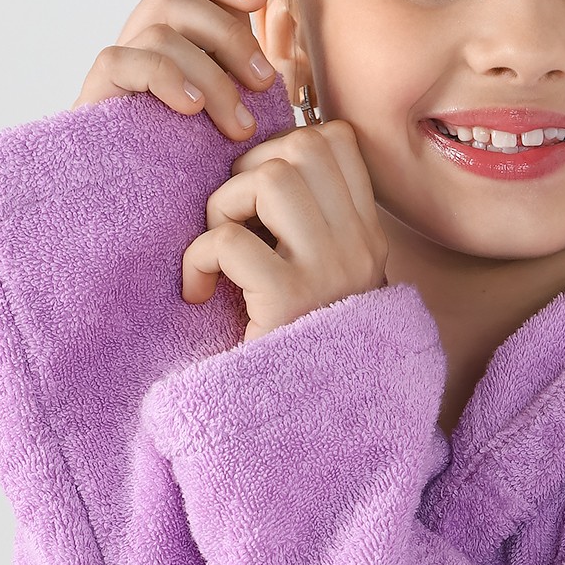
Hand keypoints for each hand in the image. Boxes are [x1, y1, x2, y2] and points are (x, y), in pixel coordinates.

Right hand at [73, 0, 279, 141]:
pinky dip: (166, 79)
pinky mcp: (97, 93)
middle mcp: (137, 36)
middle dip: (228, 33)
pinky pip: (123, 60)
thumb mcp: (244, 101)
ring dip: (210, 73)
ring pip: (157, 28)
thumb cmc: (207, 156)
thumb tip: (280, 2)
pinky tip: (193, 110)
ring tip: (238, 124)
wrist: (156, 207)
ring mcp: (117, 63)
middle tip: (262, 83)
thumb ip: (261, 57)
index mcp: (169, 28)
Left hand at [181, 120, 389, 341]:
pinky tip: (199, 292)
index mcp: (367, 236)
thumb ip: (304, 222)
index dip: (283, 145)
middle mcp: (359, 248)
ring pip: (270, 179)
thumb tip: (259, 158)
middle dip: (248, 172)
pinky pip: (229, 240)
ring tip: (218, 255)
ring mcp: (329, 272)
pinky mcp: (289, 301)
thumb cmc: (291, 344)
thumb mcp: (316, 276)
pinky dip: (197, 258)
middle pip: (301, 147)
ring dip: (223, 207)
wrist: (301, 425)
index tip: (258, 197)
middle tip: (232, 224)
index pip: (336, 139)